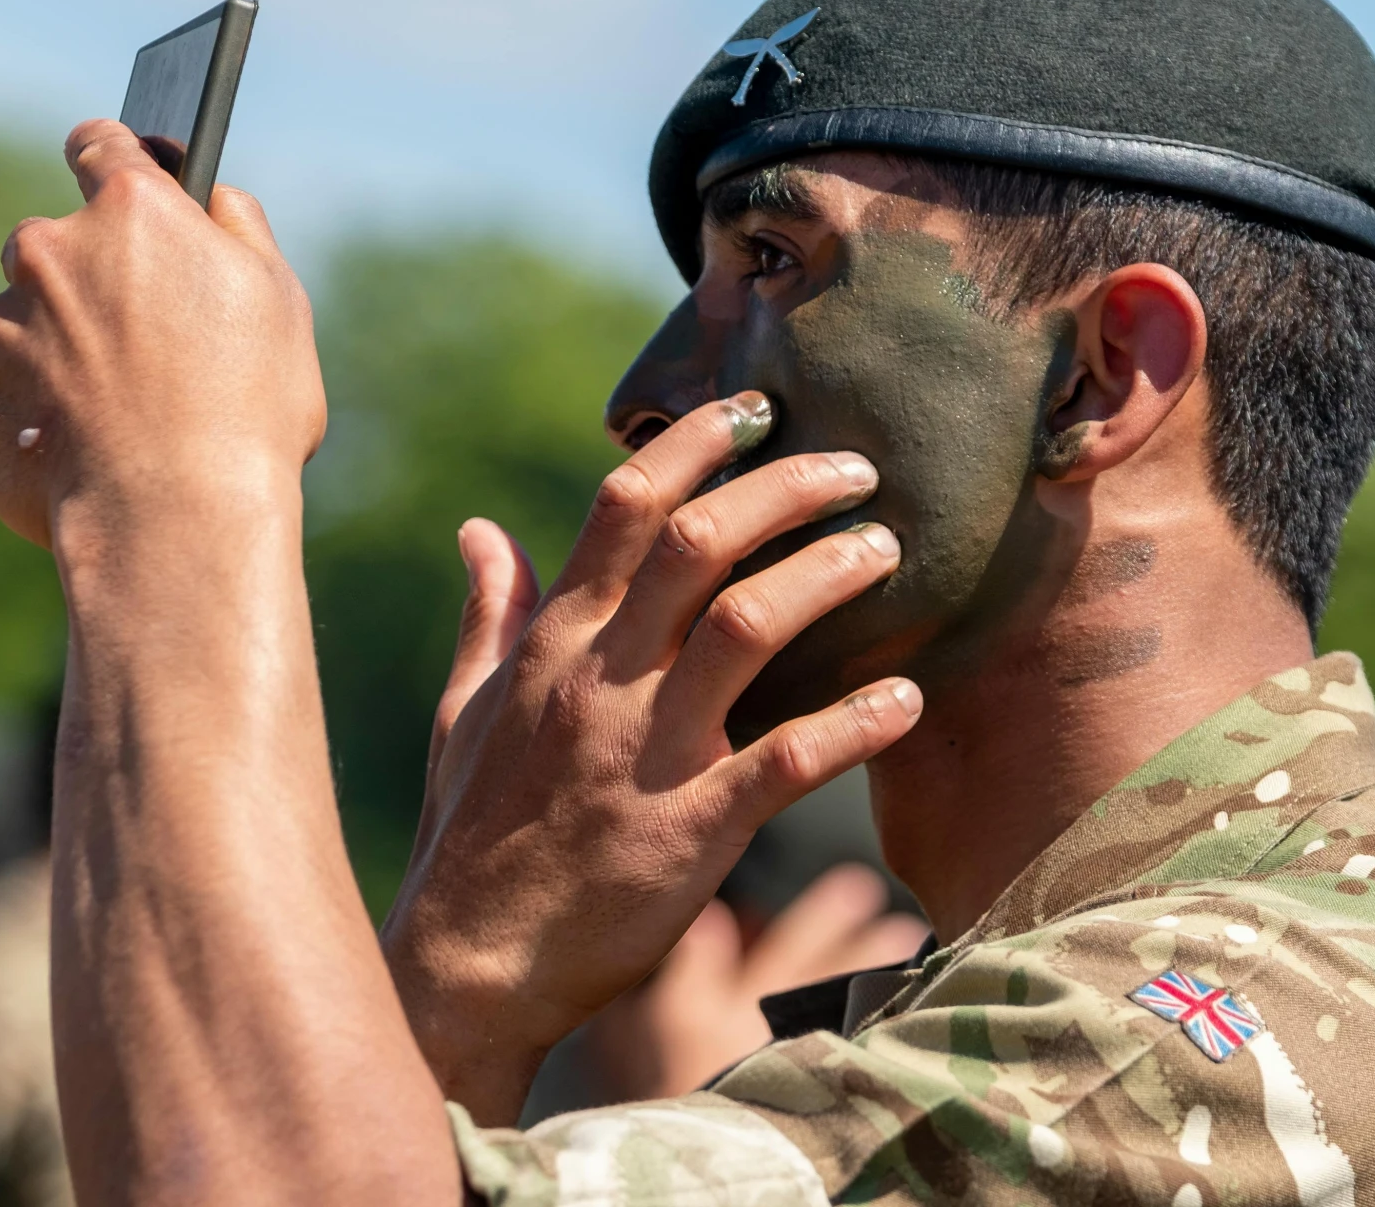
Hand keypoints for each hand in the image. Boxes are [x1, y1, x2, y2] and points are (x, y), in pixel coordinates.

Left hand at [0, 120, 324, 544]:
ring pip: (12, 326)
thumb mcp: (278, 296)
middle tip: (145, 350)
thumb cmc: (246, 405)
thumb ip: (237, 229)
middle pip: (51, 244)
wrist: (178, 513)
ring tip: (107, 427)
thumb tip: (210, 199)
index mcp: (131, 208)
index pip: (102, 145)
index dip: (113, 157)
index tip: (120, 176)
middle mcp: (49, 250)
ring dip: (45, 358)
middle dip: (86, 285)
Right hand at [380, 396, 923, 1122]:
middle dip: (785, 487)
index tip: (758, 409)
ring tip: (888, 552)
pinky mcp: (691, 828)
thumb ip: (490, 615)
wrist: (471, 966)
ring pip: (750, 627)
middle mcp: (603, 679)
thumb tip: (480, 527)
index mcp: (557, 644)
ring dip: (827, 575)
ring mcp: (647, 751)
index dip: (696, 443)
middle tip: (856, 467)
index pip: (627, 507)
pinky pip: (788, 760)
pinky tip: (907, 701)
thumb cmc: (471, 835)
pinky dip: (854, 724)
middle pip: (700, 542)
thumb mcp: (467, 711)